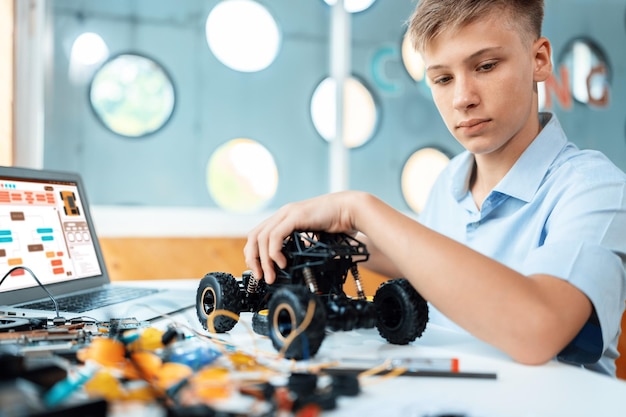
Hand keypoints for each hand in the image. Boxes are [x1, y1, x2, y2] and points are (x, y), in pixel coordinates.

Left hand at [244, 191, 362, 282]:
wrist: (351, 211)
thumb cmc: (337, 224)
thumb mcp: (312, 238)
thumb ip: (300, 246)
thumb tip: (291, 265)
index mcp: (284, 218)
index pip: (258, 235)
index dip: (254, 254)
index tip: (259, 270)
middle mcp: (283, 214)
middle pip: (254, 236)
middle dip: (253, 259)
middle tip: (260, 276)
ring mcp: (288, 213)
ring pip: (263, 238)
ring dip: (264, 260)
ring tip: (271, 274)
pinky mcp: (296, 216)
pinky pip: (276, 236)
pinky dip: (274, 252)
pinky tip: (282, 262)